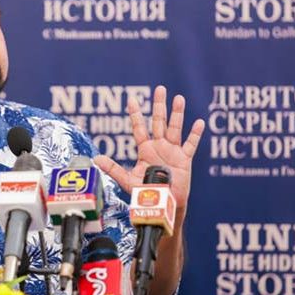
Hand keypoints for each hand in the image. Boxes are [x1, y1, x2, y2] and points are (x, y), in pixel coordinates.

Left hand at [94, 85, 204, 211]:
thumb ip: (113, 168)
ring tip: (179, 98)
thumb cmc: (145, 193)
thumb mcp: (127, 180)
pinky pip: (190, 145)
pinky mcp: (184, 160)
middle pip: (158, 122)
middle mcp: (159, 147)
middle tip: (160, 89)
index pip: (139, 128)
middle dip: (159, 106)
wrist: (163, 206)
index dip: (135, 114)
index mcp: (145, 150)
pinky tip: (199, 122)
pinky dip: (195, 134)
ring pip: (175, 128)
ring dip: (177, 114)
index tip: (131, 99)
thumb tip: (95, 159)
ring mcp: (172, 151)